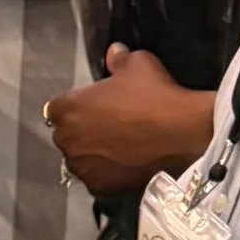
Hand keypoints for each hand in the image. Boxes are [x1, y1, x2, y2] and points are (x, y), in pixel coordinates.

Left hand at [44, 47, 215, 196]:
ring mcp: (81, 166)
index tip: (96, 107)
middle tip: (111, 127)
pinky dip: (107, 174)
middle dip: (82, 131)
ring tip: (120, 148)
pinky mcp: (98, 187)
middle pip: (67, 136)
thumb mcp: (138, 64)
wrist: (182, 135)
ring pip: (80, 160)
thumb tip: (114, 53)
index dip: (77, 107)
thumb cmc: (155, 96)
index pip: (58, 108)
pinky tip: (126, 164)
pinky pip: (97, 179)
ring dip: (93, 154)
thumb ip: (118, 59)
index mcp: (67, 107)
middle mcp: (66, 139)